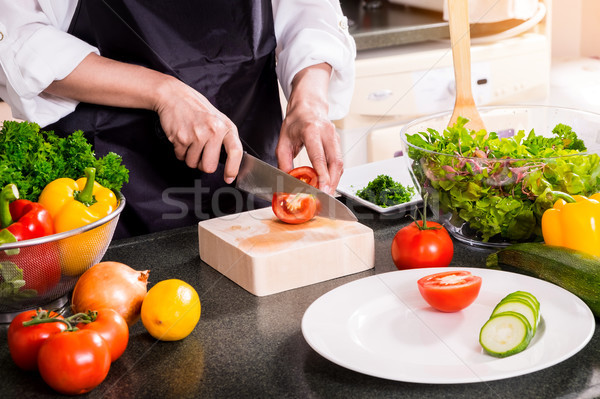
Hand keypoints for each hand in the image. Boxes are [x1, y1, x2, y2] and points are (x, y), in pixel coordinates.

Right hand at [154, 77, 242, 182]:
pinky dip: (180, 152)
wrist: (174, 96)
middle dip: (203, 164)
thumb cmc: (197, 109)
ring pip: (193, 164)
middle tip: (201, 153)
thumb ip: (225, 138)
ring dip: (190, 157)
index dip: (233, 168)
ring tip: (191, 141)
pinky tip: (182, 138)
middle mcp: (213, 131)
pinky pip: (181, 157)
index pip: (235, 151)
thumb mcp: (219, 119)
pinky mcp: (181, 138)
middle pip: (209, 167)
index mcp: (225, 127)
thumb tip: (231, 161)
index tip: (229, 177)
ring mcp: (197, 135)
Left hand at [276, 64, 342, 194]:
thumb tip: (287, 179)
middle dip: (332, 182)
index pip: (319, 156)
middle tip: (326, 196)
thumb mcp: (283, 140)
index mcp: (312, 130)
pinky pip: (339, 161)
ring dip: (335, 180)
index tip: (323, 188)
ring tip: (327, 193)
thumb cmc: (296, 121)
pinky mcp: (338, 142)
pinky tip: (329, 183)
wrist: (309, 105)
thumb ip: (284, 161)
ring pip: (340, 163)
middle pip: (335, 162)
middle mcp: (327, 133)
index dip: (322, 174)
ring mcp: (335, 137)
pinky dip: (335, 174)